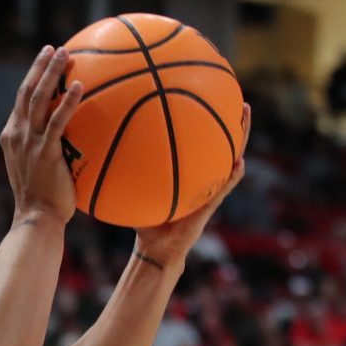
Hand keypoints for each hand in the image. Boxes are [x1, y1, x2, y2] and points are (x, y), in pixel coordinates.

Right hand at [0, 45, 83, 224]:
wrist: (36, 218)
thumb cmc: (43, 200)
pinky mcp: (44, 151)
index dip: (32, 77)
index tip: (45, 60)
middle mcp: (16, 134)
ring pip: (38, 98)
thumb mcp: (39, 169)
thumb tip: (72, 139)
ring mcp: (29, 142)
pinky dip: (68, 101)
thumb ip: (48, 149)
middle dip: (40, 67)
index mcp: (12, 136)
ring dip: (51, 73)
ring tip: (66, 54)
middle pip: (27, 91)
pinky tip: (80, 85)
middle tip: (54, 49)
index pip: (21, 101)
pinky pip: (57, 120)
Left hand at [131, 104, 249, 266]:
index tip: (212, 97)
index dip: (207, 122)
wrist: (156, 248)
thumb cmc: (145, 220)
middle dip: (232, 121)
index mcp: (189, 172)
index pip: (200, 143)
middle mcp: (203, 177)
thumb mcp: (134, 192)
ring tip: (245, 114)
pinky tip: (240, 163)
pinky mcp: (210, 206)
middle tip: (239, 99)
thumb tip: (100, 151)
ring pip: (231, 159)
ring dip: (240, 138)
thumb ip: (123, 174)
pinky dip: (233, 176)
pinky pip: (224, 188)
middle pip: (222, 144)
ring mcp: (209, 189)